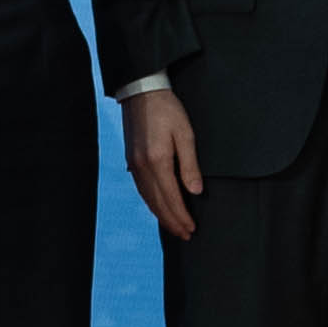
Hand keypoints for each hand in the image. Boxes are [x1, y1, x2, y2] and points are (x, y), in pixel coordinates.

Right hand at [123, 87, 204, 242]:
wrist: (141, 91)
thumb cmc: (167, 109)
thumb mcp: (185, 134)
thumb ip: (190, 165)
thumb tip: (196, 192)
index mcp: (157, 161)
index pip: (171, 198)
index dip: (182, 216)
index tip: (192, 229)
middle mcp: (142, 167)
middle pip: (158, 203)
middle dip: (172, 221)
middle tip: (185, 235)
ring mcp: (134, 164)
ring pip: (148, 198)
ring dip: (161, 215)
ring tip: (173, 226)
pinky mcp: (131, 160)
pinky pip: (141, 189)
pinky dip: (151, 203)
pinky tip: (157, 207)